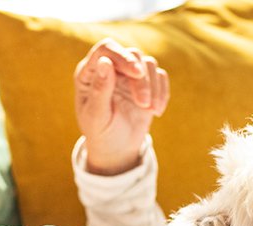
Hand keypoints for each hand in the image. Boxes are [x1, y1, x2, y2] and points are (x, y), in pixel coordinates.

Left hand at [73, 38, 169, 174]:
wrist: (116, 149)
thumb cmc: (100, 133)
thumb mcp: (96, 116)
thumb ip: (100, 89)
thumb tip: (105, 62)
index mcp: (90, 72)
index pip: (106, 50)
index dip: (122, 56)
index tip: (137, 73)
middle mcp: (110, 67)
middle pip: (131, 55)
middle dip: (141, 79)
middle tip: (144, 103)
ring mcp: (128, 74)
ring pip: (148, 64)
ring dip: (153, 87)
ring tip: (151, 111)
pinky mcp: (146, 82)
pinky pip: (160, 75)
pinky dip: (162, 92)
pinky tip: (156, 111)